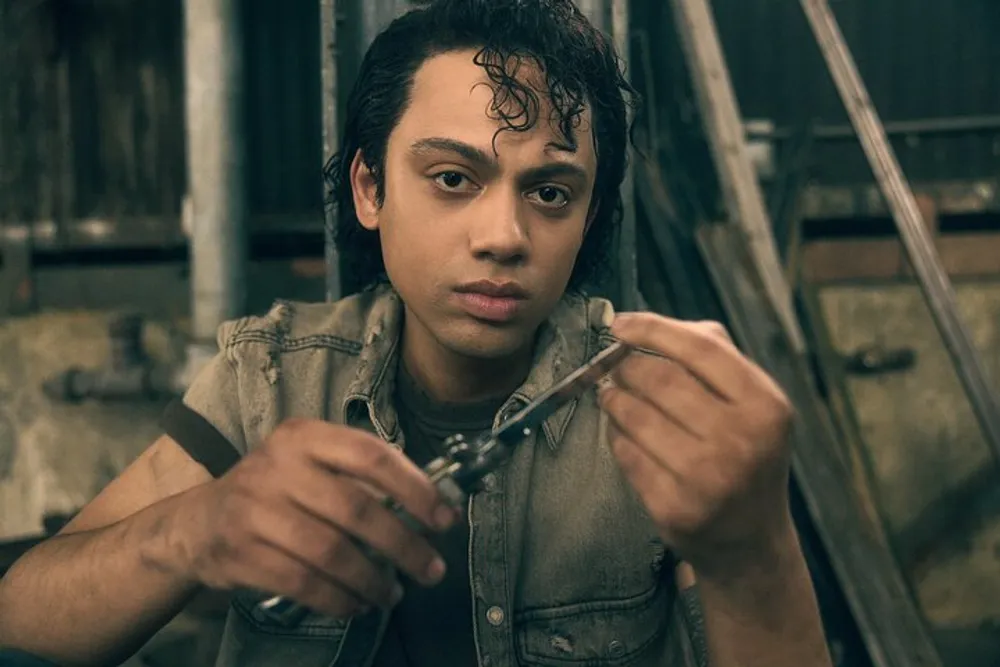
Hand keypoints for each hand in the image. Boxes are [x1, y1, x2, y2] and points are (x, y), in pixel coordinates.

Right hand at [171, 419, 457, 617]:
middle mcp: (277, 466)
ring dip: (372, 580)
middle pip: (356, 509)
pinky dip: (338, 598)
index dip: (415, 488)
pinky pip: (303, 582)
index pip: (371, 455)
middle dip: (404, 545)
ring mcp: (254, 509)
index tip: (444, 519)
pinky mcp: (240, 551)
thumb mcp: (308, 464)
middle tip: (431, 570)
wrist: (195, 522)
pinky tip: (358, 604)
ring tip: (394, 593)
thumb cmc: (273, 491)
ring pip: (331, 551)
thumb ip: (359, 477)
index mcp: (303, 436)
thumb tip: (429, 507)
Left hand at [598, 312, 795, 574]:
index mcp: (765, 405)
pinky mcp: (674, 507)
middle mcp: (740, 441)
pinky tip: (624, 432)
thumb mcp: (752, 402)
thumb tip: (643, 325)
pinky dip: (616, 436)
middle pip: (658, 378)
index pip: (700, 349)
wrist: (750, 540)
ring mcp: (706, 478)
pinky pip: (625, 452)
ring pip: (633, 414)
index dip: (652, 329)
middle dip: (625, 366)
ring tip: (614, 396)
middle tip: (614, 366)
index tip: (619, 324)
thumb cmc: (745, 453)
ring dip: (613, 399)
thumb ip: (712, 354)